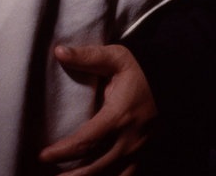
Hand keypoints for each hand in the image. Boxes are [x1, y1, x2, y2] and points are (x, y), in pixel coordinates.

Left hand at [38, 44, 157, 175]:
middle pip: (95, 167)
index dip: (63, 151)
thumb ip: (87, 56)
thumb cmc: (140, 70)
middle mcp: (128, 140)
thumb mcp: (116, 57)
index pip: (86, 141)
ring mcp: (137, 152)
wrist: (172, 82)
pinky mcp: (142, 157)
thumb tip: (59, 51)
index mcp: (119, 116)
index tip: (43, 156)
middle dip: (71, 175)